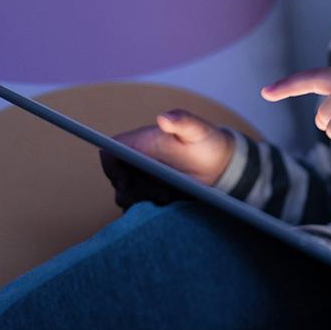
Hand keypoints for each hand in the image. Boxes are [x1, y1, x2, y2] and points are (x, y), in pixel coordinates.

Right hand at [99, 110, 234, 211]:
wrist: (220, 165)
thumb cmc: (206, 142)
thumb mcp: (197, 130)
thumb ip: (182, 121)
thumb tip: (163, 118)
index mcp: (140, 144)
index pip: (110, 153)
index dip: (110, 169)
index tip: (126, 182)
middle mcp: (137, 162)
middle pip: (117, 182)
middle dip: (133, 191)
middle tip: (160, 193)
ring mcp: (144, 180)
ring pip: (127, 197)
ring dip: (144, 201)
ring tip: (168, 197)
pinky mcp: (152, 196)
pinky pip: (139, 208)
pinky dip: (149, 211)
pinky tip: (169, 205)